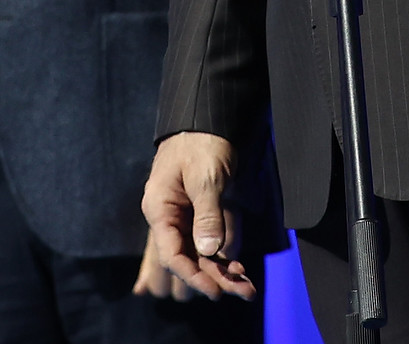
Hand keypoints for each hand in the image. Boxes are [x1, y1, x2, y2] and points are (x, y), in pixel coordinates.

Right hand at [143, 131, 259, 299]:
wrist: (210, 117)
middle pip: (190, 258)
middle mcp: (171, 217)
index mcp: (160, 209)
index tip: (215, 291)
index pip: (171, 254)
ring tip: (248, 288)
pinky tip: (242, 269)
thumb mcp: (205, 177)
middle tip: (245, 293)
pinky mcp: (205, 211)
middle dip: (216, 278)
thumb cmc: (202, 142)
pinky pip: (214, 239)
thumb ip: (207, 215)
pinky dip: (228, 254)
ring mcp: (188, 215)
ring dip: (225, 270)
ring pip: (204, 253)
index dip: (193, 276)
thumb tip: (210, 251)